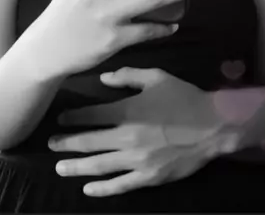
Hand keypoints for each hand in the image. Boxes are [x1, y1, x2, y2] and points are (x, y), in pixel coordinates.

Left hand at [48, 68, 237, 196]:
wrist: (212, 125)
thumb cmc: (183, 98)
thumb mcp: (156, 77)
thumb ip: (127, 76)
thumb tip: (103, 80)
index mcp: (128, 111)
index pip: (92, 115)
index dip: (73, 118)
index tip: (60, 120)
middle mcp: (127, 137)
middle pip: (89, 143)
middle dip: (67, 143)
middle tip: (51, 144)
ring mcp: (136, 161)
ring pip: (98, 166)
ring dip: (76, 167)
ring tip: (60, 167)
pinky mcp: (148, 178)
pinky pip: (119, 185)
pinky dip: (101, 188)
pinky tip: (87, 187)